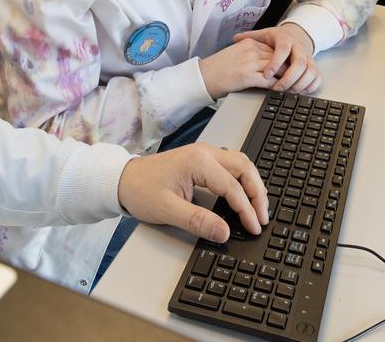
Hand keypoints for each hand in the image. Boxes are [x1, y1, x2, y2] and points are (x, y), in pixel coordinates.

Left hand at [117, 143, 267, 242]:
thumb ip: (198, 221)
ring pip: (240, 164)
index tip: (254, 227)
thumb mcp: (168, 210)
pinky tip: (244, 195)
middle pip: (244, 168)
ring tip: (258, 208)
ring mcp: (204, 153)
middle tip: (263, 218)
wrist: (122, 179)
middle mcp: (205, 152)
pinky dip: (243, 180)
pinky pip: (231, 165)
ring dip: (253, 184)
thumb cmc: (140, 191)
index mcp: (198, 162)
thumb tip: (224, 232)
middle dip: (258, 193)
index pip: (233, 186)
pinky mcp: (201, 159)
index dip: (247, 209)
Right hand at [198, 39, 280, 99]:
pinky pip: (269, 81)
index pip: (273, 49)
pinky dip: (276, 86)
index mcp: (249, 42)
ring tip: (288, 86)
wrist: (203, 76)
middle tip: (293, 78)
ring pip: (276, 69)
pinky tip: (278, 91)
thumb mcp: (236, 52)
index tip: (288, 67)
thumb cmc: (218, 67)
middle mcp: (251, 50)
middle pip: (278, 58)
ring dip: (284, 79)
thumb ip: (252, 53)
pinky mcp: (248, 76)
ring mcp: (250, 62)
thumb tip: (267, 62)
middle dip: (286, 69)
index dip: (282, 60)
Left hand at [233, 23, 320, 94]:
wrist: (297, 36)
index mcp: (286, 39)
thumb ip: (251, 36)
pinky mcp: (315, 66)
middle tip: (277, 88)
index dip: (275, 63)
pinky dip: (311, 86)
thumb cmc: (279, 39)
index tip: (266, 74)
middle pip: (300, 63)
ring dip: (300, 84)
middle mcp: (299, 48)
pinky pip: (317, 77)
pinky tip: (300, 92)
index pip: (283, 50)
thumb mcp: (265, 34)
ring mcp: (309, 57)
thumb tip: (235, 38)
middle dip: (289, 78)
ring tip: (287, 92)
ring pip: (310, 71)